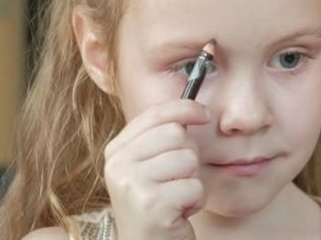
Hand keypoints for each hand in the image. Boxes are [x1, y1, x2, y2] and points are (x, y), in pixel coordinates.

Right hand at [104, 100, 209, 239]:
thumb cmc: (156, 207)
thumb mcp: (150, 168)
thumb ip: (161, 139)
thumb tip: (194, 108)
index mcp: (116, 151)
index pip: (155, 115)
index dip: (184, 108)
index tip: (204, 113)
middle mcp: (118, 165)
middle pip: (176, 134)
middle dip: (189, 157)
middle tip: (178, 180)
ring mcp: (132, 184)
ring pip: (188, 160)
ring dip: (193, 182)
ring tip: (177, 198)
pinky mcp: (151, 205)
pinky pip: (195, 187)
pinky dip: (196, 202)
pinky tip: (180, 213)